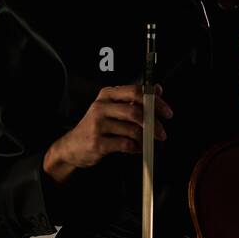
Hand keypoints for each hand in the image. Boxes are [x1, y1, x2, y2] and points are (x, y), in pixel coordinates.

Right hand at [44, 84, 171, 183]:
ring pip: (132, 130)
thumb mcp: (112, 108)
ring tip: (148, 143)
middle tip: (161, 133)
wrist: (71, 147)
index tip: (166, 112)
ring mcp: (97, 125)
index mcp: (107, 95)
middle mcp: (100, 107)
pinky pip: (125, 144)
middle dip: (153, 124)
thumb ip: (134, 99)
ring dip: (145, 138)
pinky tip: (136, 148)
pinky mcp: (98, 142)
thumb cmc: (95, 127)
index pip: (135, 92)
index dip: (154, 101)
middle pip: (135, 111)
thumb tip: (157, 89)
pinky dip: (135, 148)